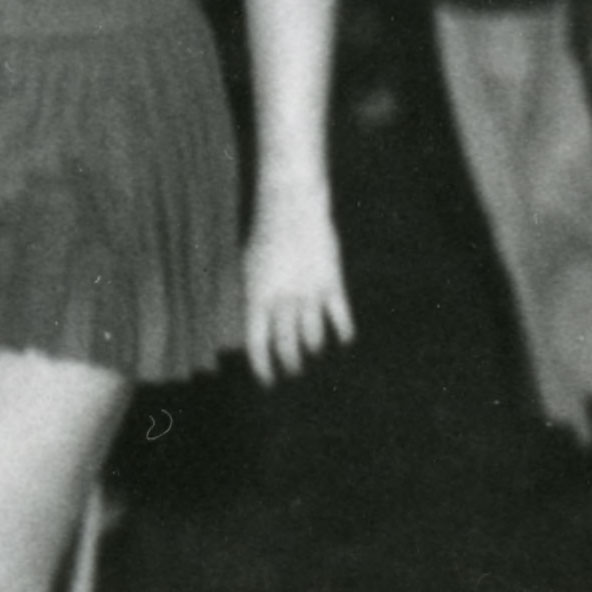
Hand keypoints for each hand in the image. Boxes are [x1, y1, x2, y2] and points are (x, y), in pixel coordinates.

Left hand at [239, 190, 355, 381]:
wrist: (292, 210)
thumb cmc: (265, 238)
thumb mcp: (248, 269)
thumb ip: (255, 298)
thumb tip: (259, 325)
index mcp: (256, 298)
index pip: (258, 343)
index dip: (263, 366)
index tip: (268, 381)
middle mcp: (282, 301)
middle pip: (287, 344)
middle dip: (291, 363)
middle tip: (294, 372)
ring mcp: (309, 294)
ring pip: (313, 336)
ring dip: (313, 349)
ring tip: (313, 355)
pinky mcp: (332, 283)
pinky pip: (339, 316)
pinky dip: (342, 331)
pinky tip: (343, 341)